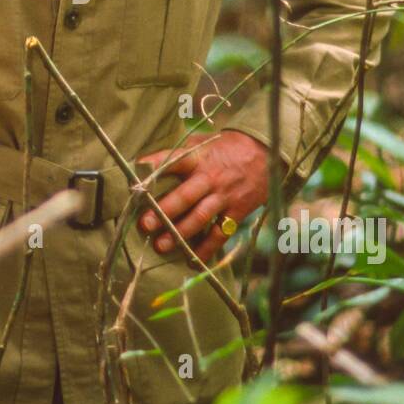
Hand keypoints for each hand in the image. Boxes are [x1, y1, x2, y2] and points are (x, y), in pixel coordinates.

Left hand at [136, 130, 273, 263]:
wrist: (266, 151)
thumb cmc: (227, 147)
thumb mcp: (203, 142)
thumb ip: (179, 154)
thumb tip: (145, 166)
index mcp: (199, 158)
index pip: (174, 160)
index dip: (156, 166)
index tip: (137, 174)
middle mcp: (210, 178)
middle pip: (185, 196)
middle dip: (164, 212)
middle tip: (145, 225)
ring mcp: (224, 196)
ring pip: (200, 217)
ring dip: (179, 233)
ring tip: (161, 246)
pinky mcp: (237, 211)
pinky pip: (220, 234)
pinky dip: (206, 250)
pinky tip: (192, 261)